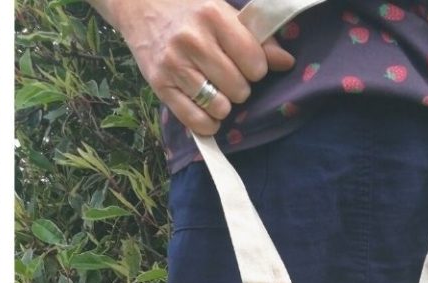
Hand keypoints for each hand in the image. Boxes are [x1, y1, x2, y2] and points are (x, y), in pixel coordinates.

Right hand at [103, 0, 293, 135]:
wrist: (141, 6)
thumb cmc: (189, 10)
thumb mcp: (224, 13)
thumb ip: (255, 38)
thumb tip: (286, 63)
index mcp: (213, 17)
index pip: (252, 59)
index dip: (258, 69)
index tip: (251, 66)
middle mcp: (193, 41)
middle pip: (237, 85)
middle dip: (241, 88)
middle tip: (233, 80)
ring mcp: (173, 65)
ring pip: (217, 104)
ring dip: (225, 105)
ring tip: (220, 95)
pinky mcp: (158, 84)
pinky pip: (191, 118)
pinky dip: (207, 124)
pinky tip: (212, 118)